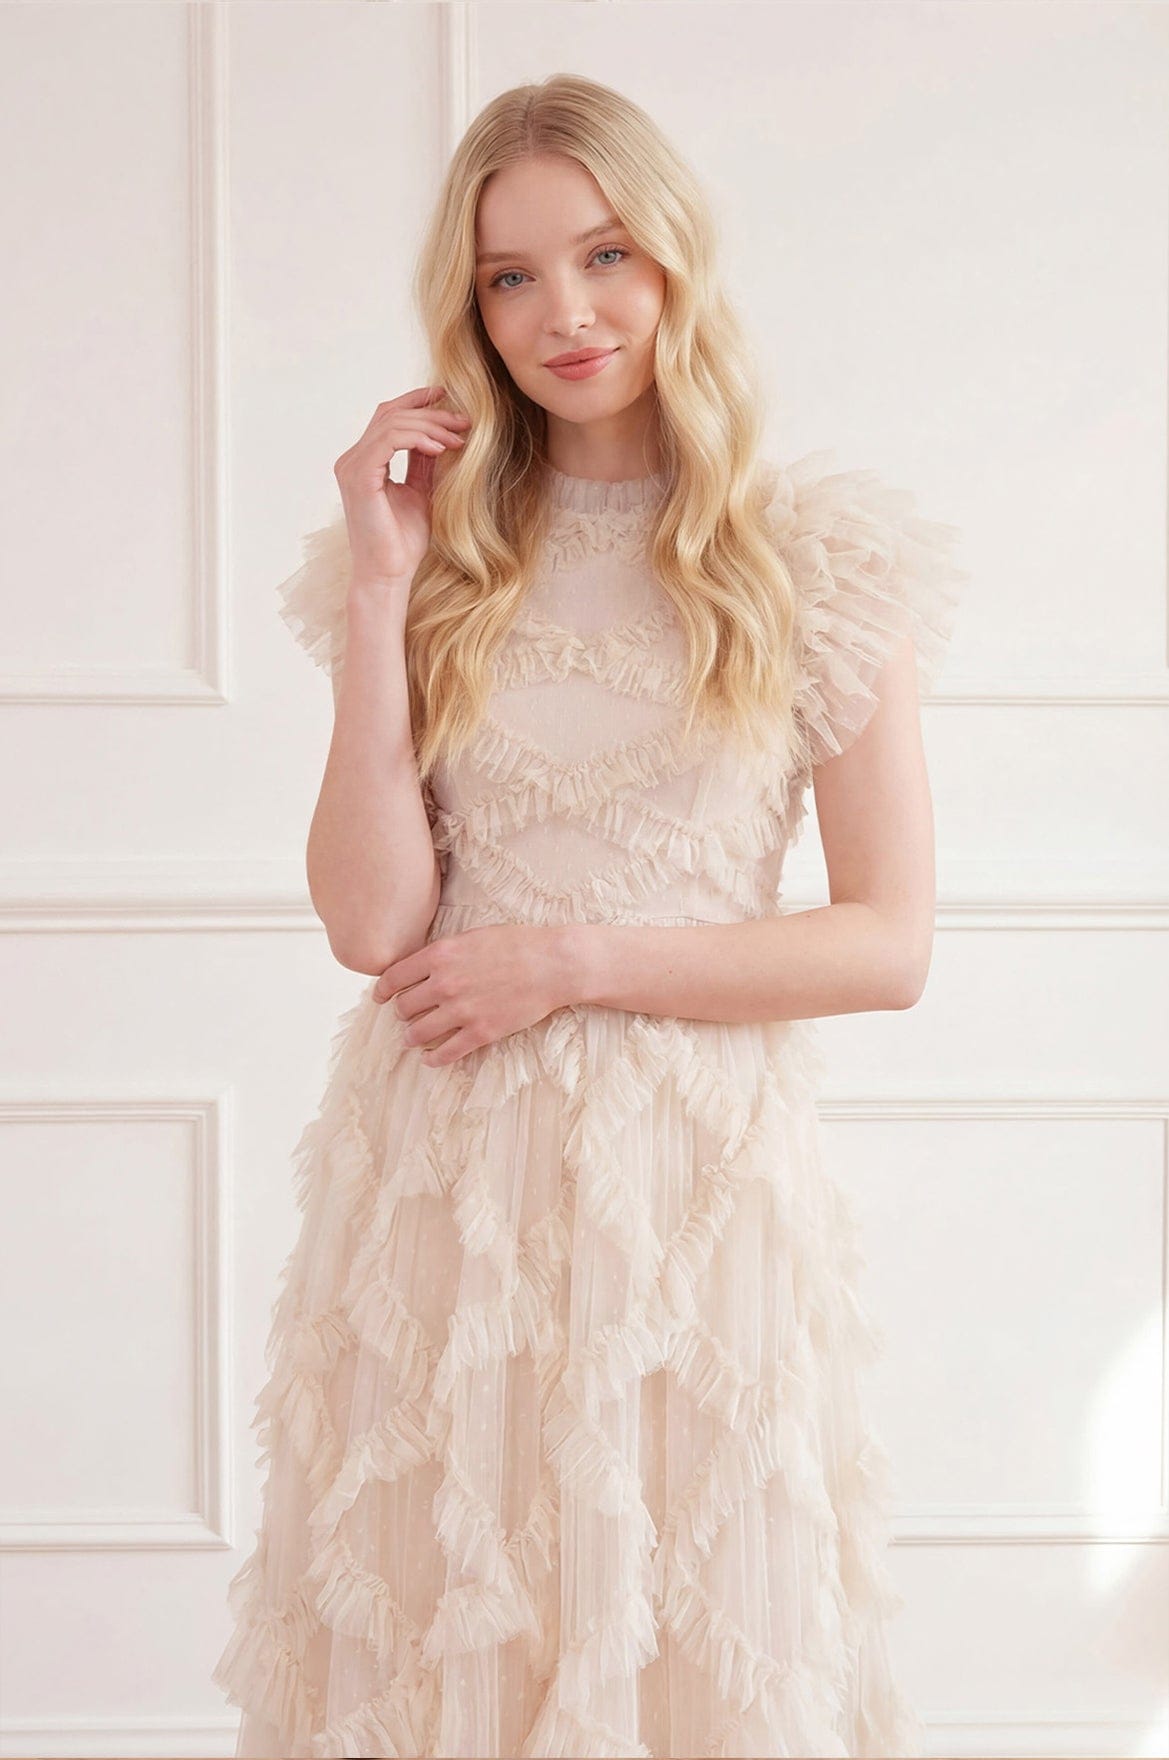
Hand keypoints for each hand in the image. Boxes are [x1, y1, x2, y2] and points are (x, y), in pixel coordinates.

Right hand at [333, 384, 470, 585]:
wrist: (389, 575)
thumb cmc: (403, 543)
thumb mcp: (421, 492)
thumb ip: (424, 462)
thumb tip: (439, 434)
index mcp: (364, 461)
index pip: (388, 417)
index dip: (417, 401)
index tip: (449, 398)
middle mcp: (352, 460)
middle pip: (391, 414)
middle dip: (431, 412)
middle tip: (464, 421)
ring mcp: (352, 467)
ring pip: (392, 423)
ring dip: (430, 426)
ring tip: (458, 438)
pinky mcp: (359, 478)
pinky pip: (388, 440)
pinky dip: (417, 438)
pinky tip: (440, 448)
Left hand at [370, 926, 574, 1065]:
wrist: (552, 964)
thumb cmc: (517, 944)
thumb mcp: (472, 936)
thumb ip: (444, 952)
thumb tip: (422, 966)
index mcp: (440, 956)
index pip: (393, 977)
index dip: (382, 990)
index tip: (380, 997)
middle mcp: (444, 984)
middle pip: (403, 1007)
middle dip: (401, 1012)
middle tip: (405, 1015)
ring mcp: (462, 1010)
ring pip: (417, 1032)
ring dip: (410, 1037)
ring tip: (411, 1038)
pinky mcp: (480, 1032)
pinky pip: (446, 1052)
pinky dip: (433, 1059)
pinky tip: (430, 1060)